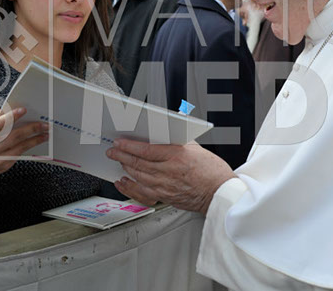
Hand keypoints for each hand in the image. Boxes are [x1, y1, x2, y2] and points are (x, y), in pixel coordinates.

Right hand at [0, 107, 48, 182]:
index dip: (11, 116)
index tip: (23, 110)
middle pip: (14, 136)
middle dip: (31, 129)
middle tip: (43, 124)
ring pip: (20, 147)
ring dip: (35, 140)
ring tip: (45, 133)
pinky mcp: (4, 165)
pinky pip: (19, 155)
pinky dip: (29, 148)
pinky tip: (37, 142)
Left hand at [106, 140, 234, 213]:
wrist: (219, 194)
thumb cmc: (212, 172)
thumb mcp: (196, 148)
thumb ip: (177, 141)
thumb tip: (162, 135)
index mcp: (177, 156)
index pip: (145, 150)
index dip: (129, 146)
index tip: (120, 142)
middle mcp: (168, 172)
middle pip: (138, 163)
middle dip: (122, 156)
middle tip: (112, 151)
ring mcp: (165, 187)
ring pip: (138, 176)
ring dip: (125, 168)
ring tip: (118, 161)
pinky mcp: (165, 197)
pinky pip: (141, 193)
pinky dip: (130, 188)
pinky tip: (123, 183)